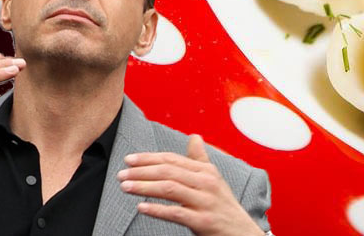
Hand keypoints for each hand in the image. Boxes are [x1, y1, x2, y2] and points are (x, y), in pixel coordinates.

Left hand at [119, 135, 263, 234]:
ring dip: (144, 187)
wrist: (241, 232)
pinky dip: (157, 209)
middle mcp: (207, 182)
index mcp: (206, 170)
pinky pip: (176, 212)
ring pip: (170, 189)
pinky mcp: (203, 221)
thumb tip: (194, 137)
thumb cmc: (223, 205)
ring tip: (126, 187)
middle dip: (142, 171)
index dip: (149, 158)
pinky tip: (141, 207)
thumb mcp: (214, 179)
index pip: (172, 159)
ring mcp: (205, 202)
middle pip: (169, 171)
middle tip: (122, 174)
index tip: (129, 159)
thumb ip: (200, 159)